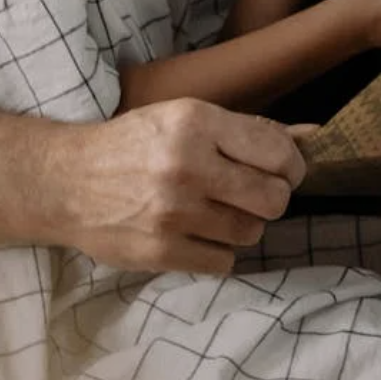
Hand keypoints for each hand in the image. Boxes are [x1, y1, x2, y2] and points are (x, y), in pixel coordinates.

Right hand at [53, 98, 304, 273]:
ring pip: (251, 232)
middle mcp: (188, 165)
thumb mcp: (185, 117)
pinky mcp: (161, 251)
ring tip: (217, 211)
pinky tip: (198, 234)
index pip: (278, 152)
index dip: (291, 166)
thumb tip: (313, 135)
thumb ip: (248, 129)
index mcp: (196, 122)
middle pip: (273, 198)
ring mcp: (174, 212)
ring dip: (243, 224)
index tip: (283, 171)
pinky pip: (224, 262)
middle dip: (271, 197)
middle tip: (252, 193)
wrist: (66, 181)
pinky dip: (219, 251)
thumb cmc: (134, 144)